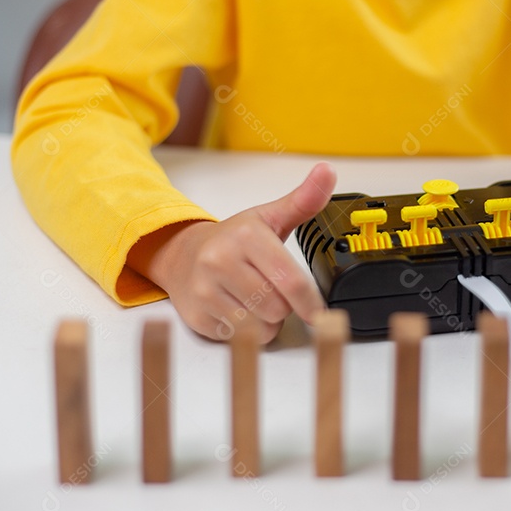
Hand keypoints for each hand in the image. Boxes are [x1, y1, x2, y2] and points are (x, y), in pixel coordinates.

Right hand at [129, 163, 336, 342]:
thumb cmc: (233, 240)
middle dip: (283, 306)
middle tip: (273, 291)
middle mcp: (221, 261)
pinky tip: (237, 309)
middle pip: (278, 308)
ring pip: (260, 328)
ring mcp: (206, 290)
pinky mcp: (197, 317)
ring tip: (255, 300)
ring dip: (266, 321)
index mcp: (246, 237)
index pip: (291, 282)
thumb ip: (303, 200)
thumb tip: (328, 172)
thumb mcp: (269, 217)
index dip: (310, 303)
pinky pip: (239, 339)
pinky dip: (245, 331)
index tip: (318, 311)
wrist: (182, 254)